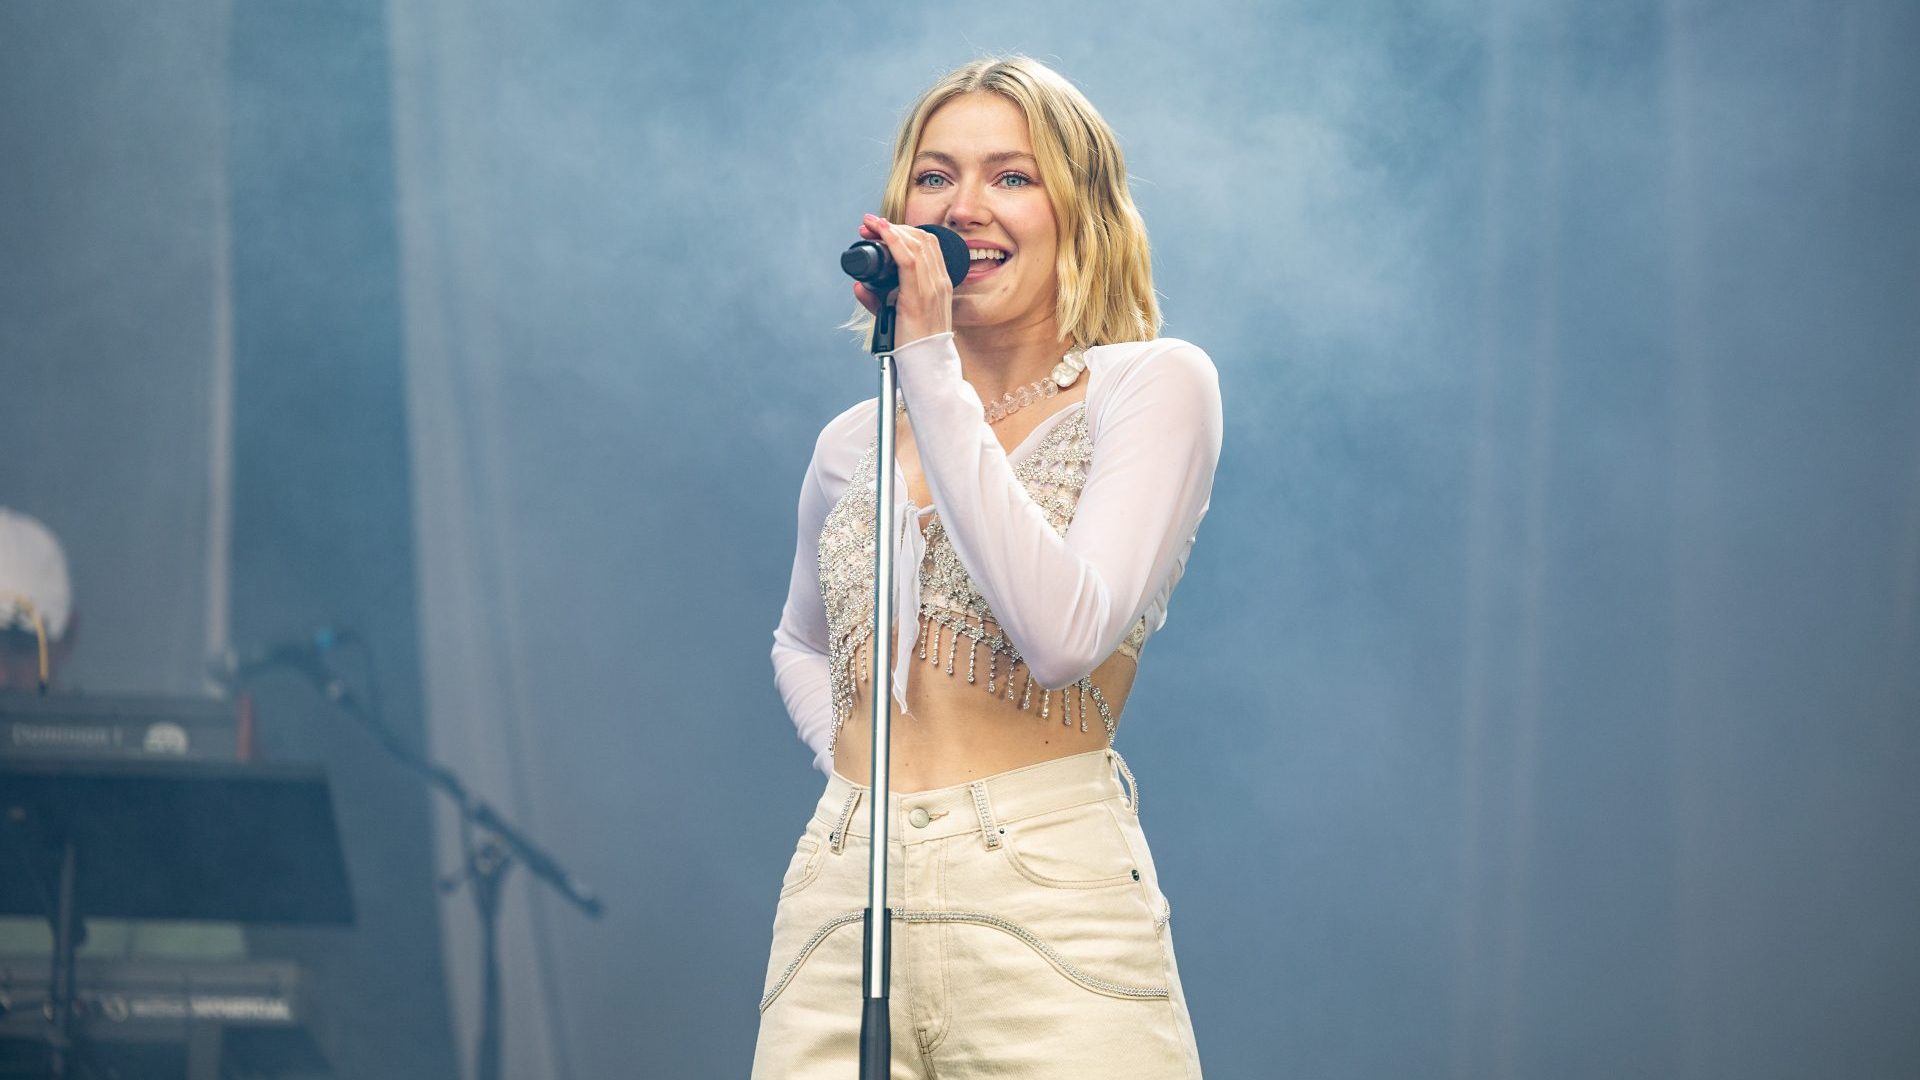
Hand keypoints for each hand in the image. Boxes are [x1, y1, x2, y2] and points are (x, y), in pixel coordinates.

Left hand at [851, 213, 953, 344]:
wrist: (924, 365)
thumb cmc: (912, 343)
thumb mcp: (895, 316)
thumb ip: (878, 300)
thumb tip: (859, 286)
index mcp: (939, 284)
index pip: (928, 245)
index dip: (905, 231)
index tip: (882, 227)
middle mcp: (939, 282)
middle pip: (922, 239)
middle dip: (894, 226)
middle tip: (869, 224)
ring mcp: (932, 288)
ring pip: (916, 244)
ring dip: (891, 230)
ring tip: (871, 225)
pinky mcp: (919, 296)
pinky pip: (908, 260)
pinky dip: (893, 242)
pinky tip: (881, 233)